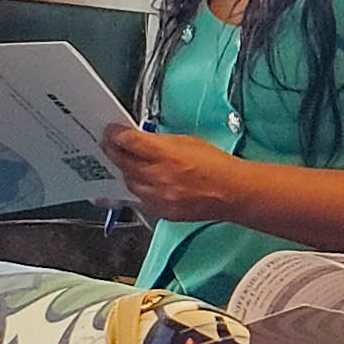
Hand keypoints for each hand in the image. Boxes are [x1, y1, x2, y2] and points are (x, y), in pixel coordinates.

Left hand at [101, 125, 245, 221]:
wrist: (233, 192)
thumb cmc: (217, 166)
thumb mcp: (188, 141)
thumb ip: (161, 142)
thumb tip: (143, 141)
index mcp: (164, 153)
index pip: (127, 141)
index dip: (115, 135)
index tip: (111, 132)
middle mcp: (157, 176)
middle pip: (122, 161)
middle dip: (114, 151)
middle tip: (111, 145)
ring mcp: (158, 196)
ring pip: (129, 182)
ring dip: (127, 171)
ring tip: (131, 165)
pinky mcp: (163, 211)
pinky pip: (142, 198)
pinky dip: (141, 189)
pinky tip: (148, 183)